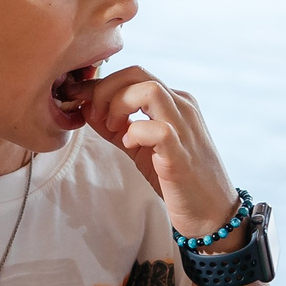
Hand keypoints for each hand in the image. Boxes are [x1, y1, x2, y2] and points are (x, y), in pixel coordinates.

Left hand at [72, 67, 242, 247]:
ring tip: (112, 128)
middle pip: (137, 73)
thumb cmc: (176, 179)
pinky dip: (135, 133)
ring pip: (149, 89)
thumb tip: (85, 107)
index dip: (99, 83)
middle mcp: (181, 107)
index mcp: (173, 102)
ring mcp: (184, 127)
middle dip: (104, 89)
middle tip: (95, 115)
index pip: (133, 75)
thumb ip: (116, 126)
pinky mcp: (181, 153)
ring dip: (119, 105)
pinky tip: (129, 146)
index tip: (75, 97)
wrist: (211, 213)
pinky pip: (158, 129)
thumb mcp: (140, 146)